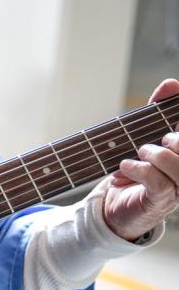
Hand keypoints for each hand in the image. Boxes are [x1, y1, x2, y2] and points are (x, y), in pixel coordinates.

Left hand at [103, 78, 178, 240]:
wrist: (115, 206)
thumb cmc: (135, 169)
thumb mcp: (144, 136)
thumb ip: (158, 111)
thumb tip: (171, 83)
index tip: (171, 117)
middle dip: (176, 140)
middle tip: (154, 141)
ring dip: (158, 155)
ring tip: (141, 152)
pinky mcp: (160, 201)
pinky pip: (160, 183)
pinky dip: (140, 169)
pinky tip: (125, 166)